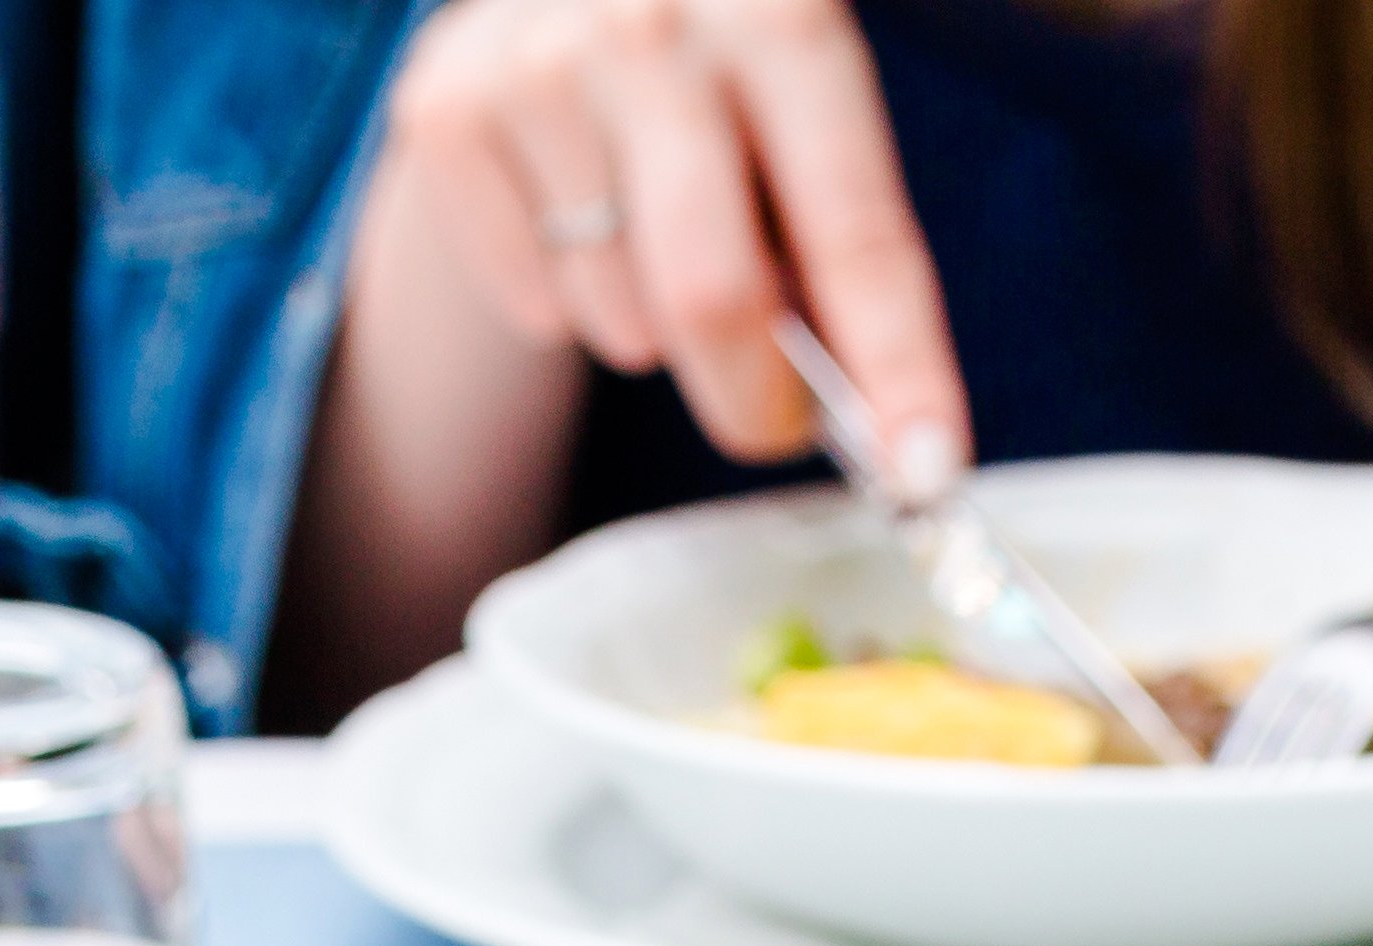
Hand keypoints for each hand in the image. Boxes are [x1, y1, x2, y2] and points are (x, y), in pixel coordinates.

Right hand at [365, 0, 969, 487]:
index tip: (926, 473)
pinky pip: (535, 306)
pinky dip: (569, 305)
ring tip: (656, 241)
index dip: (898, 365)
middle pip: (712, 298)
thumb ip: (839, 239)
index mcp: (782, 15)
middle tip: (775, 420)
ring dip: (657, 332)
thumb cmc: (719, 60)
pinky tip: (578, 215)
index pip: (856, 230)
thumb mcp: (805, 101)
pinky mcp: (447, 109)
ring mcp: (536, 64)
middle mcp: (653, 25)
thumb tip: (891, 431)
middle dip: (756, 402)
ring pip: (620, 318)